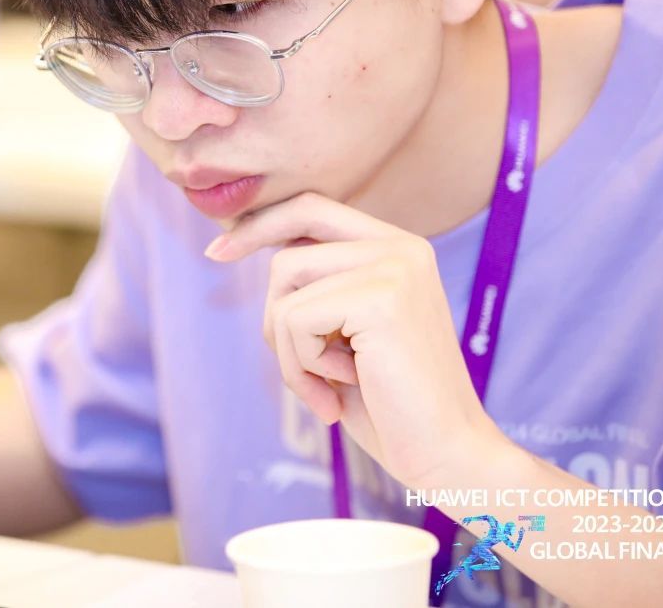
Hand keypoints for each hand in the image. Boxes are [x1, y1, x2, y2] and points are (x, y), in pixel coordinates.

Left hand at [205, 192, 506, 489]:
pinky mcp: (381, 299)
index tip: (216, 252)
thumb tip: (240, 243)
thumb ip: (313, 287)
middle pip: (286, 255)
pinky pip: (294, 321)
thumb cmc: (389, 402)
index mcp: (396, 248)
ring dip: (289, 352)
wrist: (446, 453)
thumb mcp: (342, 332)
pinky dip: (302, 366)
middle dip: (274, 319)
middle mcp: (400, 247)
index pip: (310, 208)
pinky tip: (343, 390)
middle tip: (302, 371)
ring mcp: (394, 268)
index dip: (258, 226)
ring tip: (327, 385)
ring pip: (285, 292)